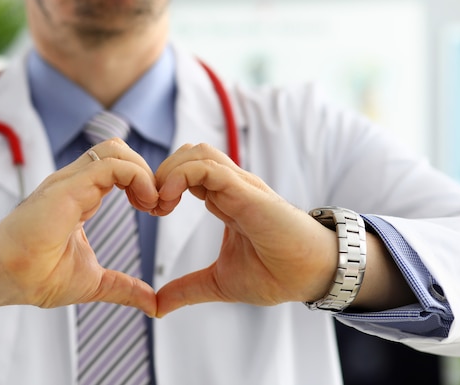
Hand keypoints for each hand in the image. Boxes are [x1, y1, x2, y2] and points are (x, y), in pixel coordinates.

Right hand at [0, 139, 158, 317]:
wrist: (4, 279)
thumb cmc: (38, 277)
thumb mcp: (94, 282)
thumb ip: (124, 288)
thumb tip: (153, 304)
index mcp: (80, 196)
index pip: (117, 167)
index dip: (143, 182)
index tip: (156, 210)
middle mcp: (75, 183)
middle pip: (118, 150)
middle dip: (147, 171)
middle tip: (159, 205)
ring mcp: (69, 182)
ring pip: (115, 150)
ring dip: (143, 171)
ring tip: (151, 203)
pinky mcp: (67, 188)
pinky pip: (110, 165)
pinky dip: (135, 177)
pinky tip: (144, 202)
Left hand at [153, 143, 338, 317]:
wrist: (311, 277)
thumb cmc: (275, 274)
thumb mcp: (219, 283)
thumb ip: (187, 289)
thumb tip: (157, 307)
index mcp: (223, 200)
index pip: (185, 171)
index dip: (161, 185)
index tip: (149, 211)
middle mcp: (230, 187)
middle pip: (187, 154)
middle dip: (160, 173)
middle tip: (149, 206)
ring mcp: (239, 186)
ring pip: (196, 153)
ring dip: (169, 172)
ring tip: (160, 204)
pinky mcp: (247, 191)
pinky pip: (208, 167)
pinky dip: (181, 176)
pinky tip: (169, 200)